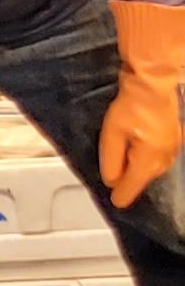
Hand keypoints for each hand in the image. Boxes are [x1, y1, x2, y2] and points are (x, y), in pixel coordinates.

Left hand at [104, 0, 184, 203]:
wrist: (152, 83)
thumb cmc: (132, 104)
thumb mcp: (112, 134)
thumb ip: (111, 159)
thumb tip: (111, 179)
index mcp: (150, 159)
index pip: (134, 185)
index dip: (122, 194)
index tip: (116, 202)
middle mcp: (165, 157)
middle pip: (146, 178)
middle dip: (132, 181)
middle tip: (117, 185)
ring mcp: (173, 147)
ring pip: (155, 168)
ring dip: (141, 170)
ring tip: (128, 172)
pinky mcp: (174, 137)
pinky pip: (162, 156)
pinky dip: (150, 160)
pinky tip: (142, 155)